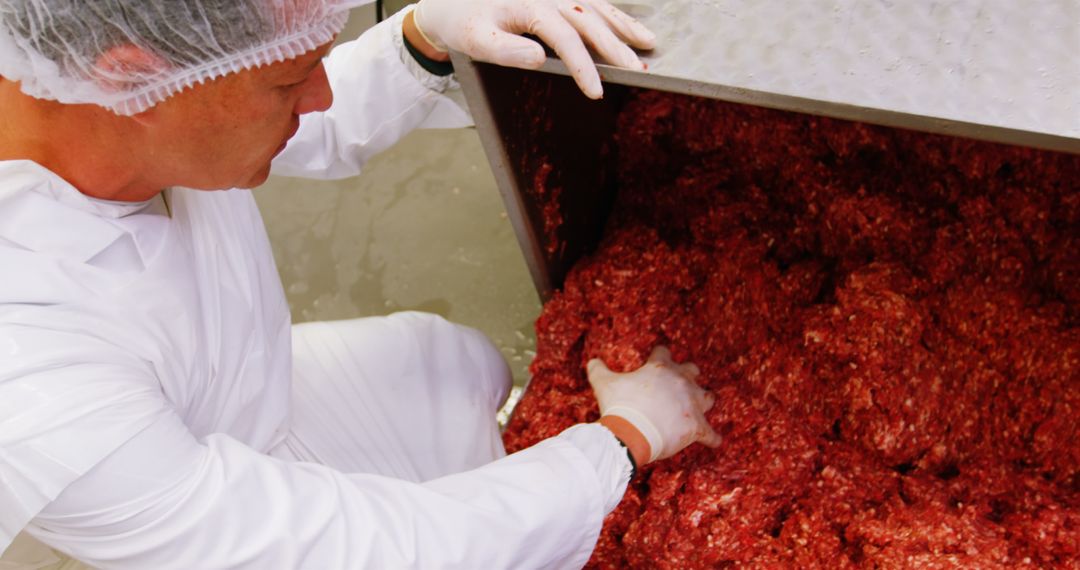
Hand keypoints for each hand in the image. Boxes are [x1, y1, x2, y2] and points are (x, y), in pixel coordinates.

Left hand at [412, 0, 655, 98]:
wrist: (453, 0)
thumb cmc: (464, 22)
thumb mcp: (476, 39)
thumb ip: (506, 49)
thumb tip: (539, 59)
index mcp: (531, 6)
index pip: (566, 38)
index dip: (584, 66)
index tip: (597, 91)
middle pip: (590, 20)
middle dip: (617, 46)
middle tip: (639, 69)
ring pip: (597, 6)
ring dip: (623, 25)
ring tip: (649, 43)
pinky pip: (593, 1)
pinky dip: (614, 13)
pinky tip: (628, 25)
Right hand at [588, 347, 720, 462]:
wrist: (630, 433)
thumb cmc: (619, 406)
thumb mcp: (604, 383)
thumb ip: (598, 369)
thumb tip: (592, 361)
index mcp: (660, 368)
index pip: (664, 352)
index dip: (659, 357)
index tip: (656, 362)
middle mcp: (681, 381)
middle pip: (692, 370)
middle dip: (686, 375)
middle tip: (678, 384)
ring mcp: (692, 404)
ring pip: (707, 397)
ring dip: (703, 401)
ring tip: (698, 407)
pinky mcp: (697, 427)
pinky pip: (711, 434)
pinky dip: (712, 438)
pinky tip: (713, 441)